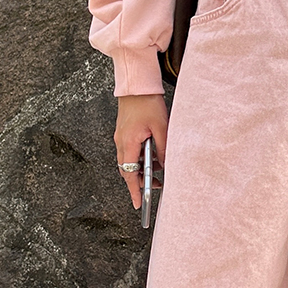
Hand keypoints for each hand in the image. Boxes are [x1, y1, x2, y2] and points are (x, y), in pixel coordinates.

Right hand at [114, 94, 167, 209]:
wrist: (136, 84)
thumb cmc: (147, 102)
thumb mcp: (161, 127)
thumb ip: (163, 149)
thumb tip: (166, 165)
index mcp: (128, 142)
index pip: (129, 174)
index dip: (134, 191)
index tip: (139, 203)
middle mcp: (121, 142)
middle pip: (127, 170)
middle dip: (141, 181)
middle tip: (157, 186)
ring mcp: (121, 137)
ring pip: (129, 162)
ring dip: (142, 169)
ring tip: (159, 169)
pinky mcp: (124, 132)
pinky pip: (130, 152)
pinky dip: (140, 158)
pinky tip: (153, 156)